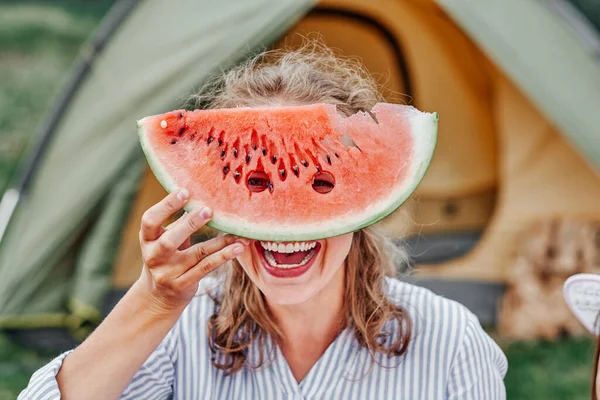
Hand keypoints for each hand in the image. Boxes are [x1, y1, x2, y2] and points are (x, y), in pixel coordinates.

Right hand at [137, 188, 247, 313]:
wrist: (158, 296)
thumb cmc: (166, 256)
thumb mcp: (163, 238)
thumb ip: (177, 222)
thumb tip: (202, 195)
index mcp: (147, 239)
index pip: (150, 221)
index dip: (166, 205)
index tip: (185, 191)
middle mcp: (154, 257)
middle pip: (169, 241)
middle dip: (189, 225)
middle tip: (209, 210)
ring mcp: (168, 274)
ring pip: (197, 254)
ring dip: (220, 242)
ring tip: (238, 233)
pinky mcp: (183, 285)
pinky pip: (207, 268)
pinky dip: (224, 256)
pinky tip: (238, 247)